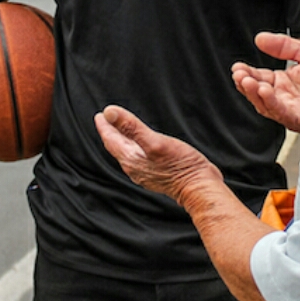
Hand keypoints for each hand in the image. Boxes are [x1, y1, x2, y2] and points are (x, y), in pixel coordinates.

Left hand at [96, 105, 222, 203]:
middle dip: (111, 133)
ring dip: (122, 141)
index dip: (105, 126)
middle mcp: (134, 168)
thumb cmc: (180, 166)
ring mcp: (144, 173)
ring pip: (127, 154)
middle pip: (117, 147)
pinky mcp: (155, 174)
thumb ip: (131, 127)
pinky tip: (141, 146)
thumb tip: (109, 113)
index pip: (111, 140)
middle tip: (107, 120)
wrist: (199, 188)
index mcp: (131, 159)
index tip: (100, 115)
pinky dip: (134, 148)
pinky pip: (138, 158)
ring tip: (120, 131)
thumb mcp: (155, 142)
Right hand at [231, 32, 299, 133]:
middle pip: (257, 94)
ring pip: (266, 106)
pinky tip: (266, 91)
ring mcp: (291, 111)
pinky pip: (283, 113)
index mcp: (283, 83)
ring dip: (254, 94)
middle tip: (238, 74)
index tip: (237, 66)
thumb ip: (284, 46)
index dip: (246, 73)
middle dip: (245, 84)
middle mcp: (284, 99)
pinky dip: (272, 103)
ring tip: (246, 81)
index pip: (258, 78)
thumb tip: (259, 38)